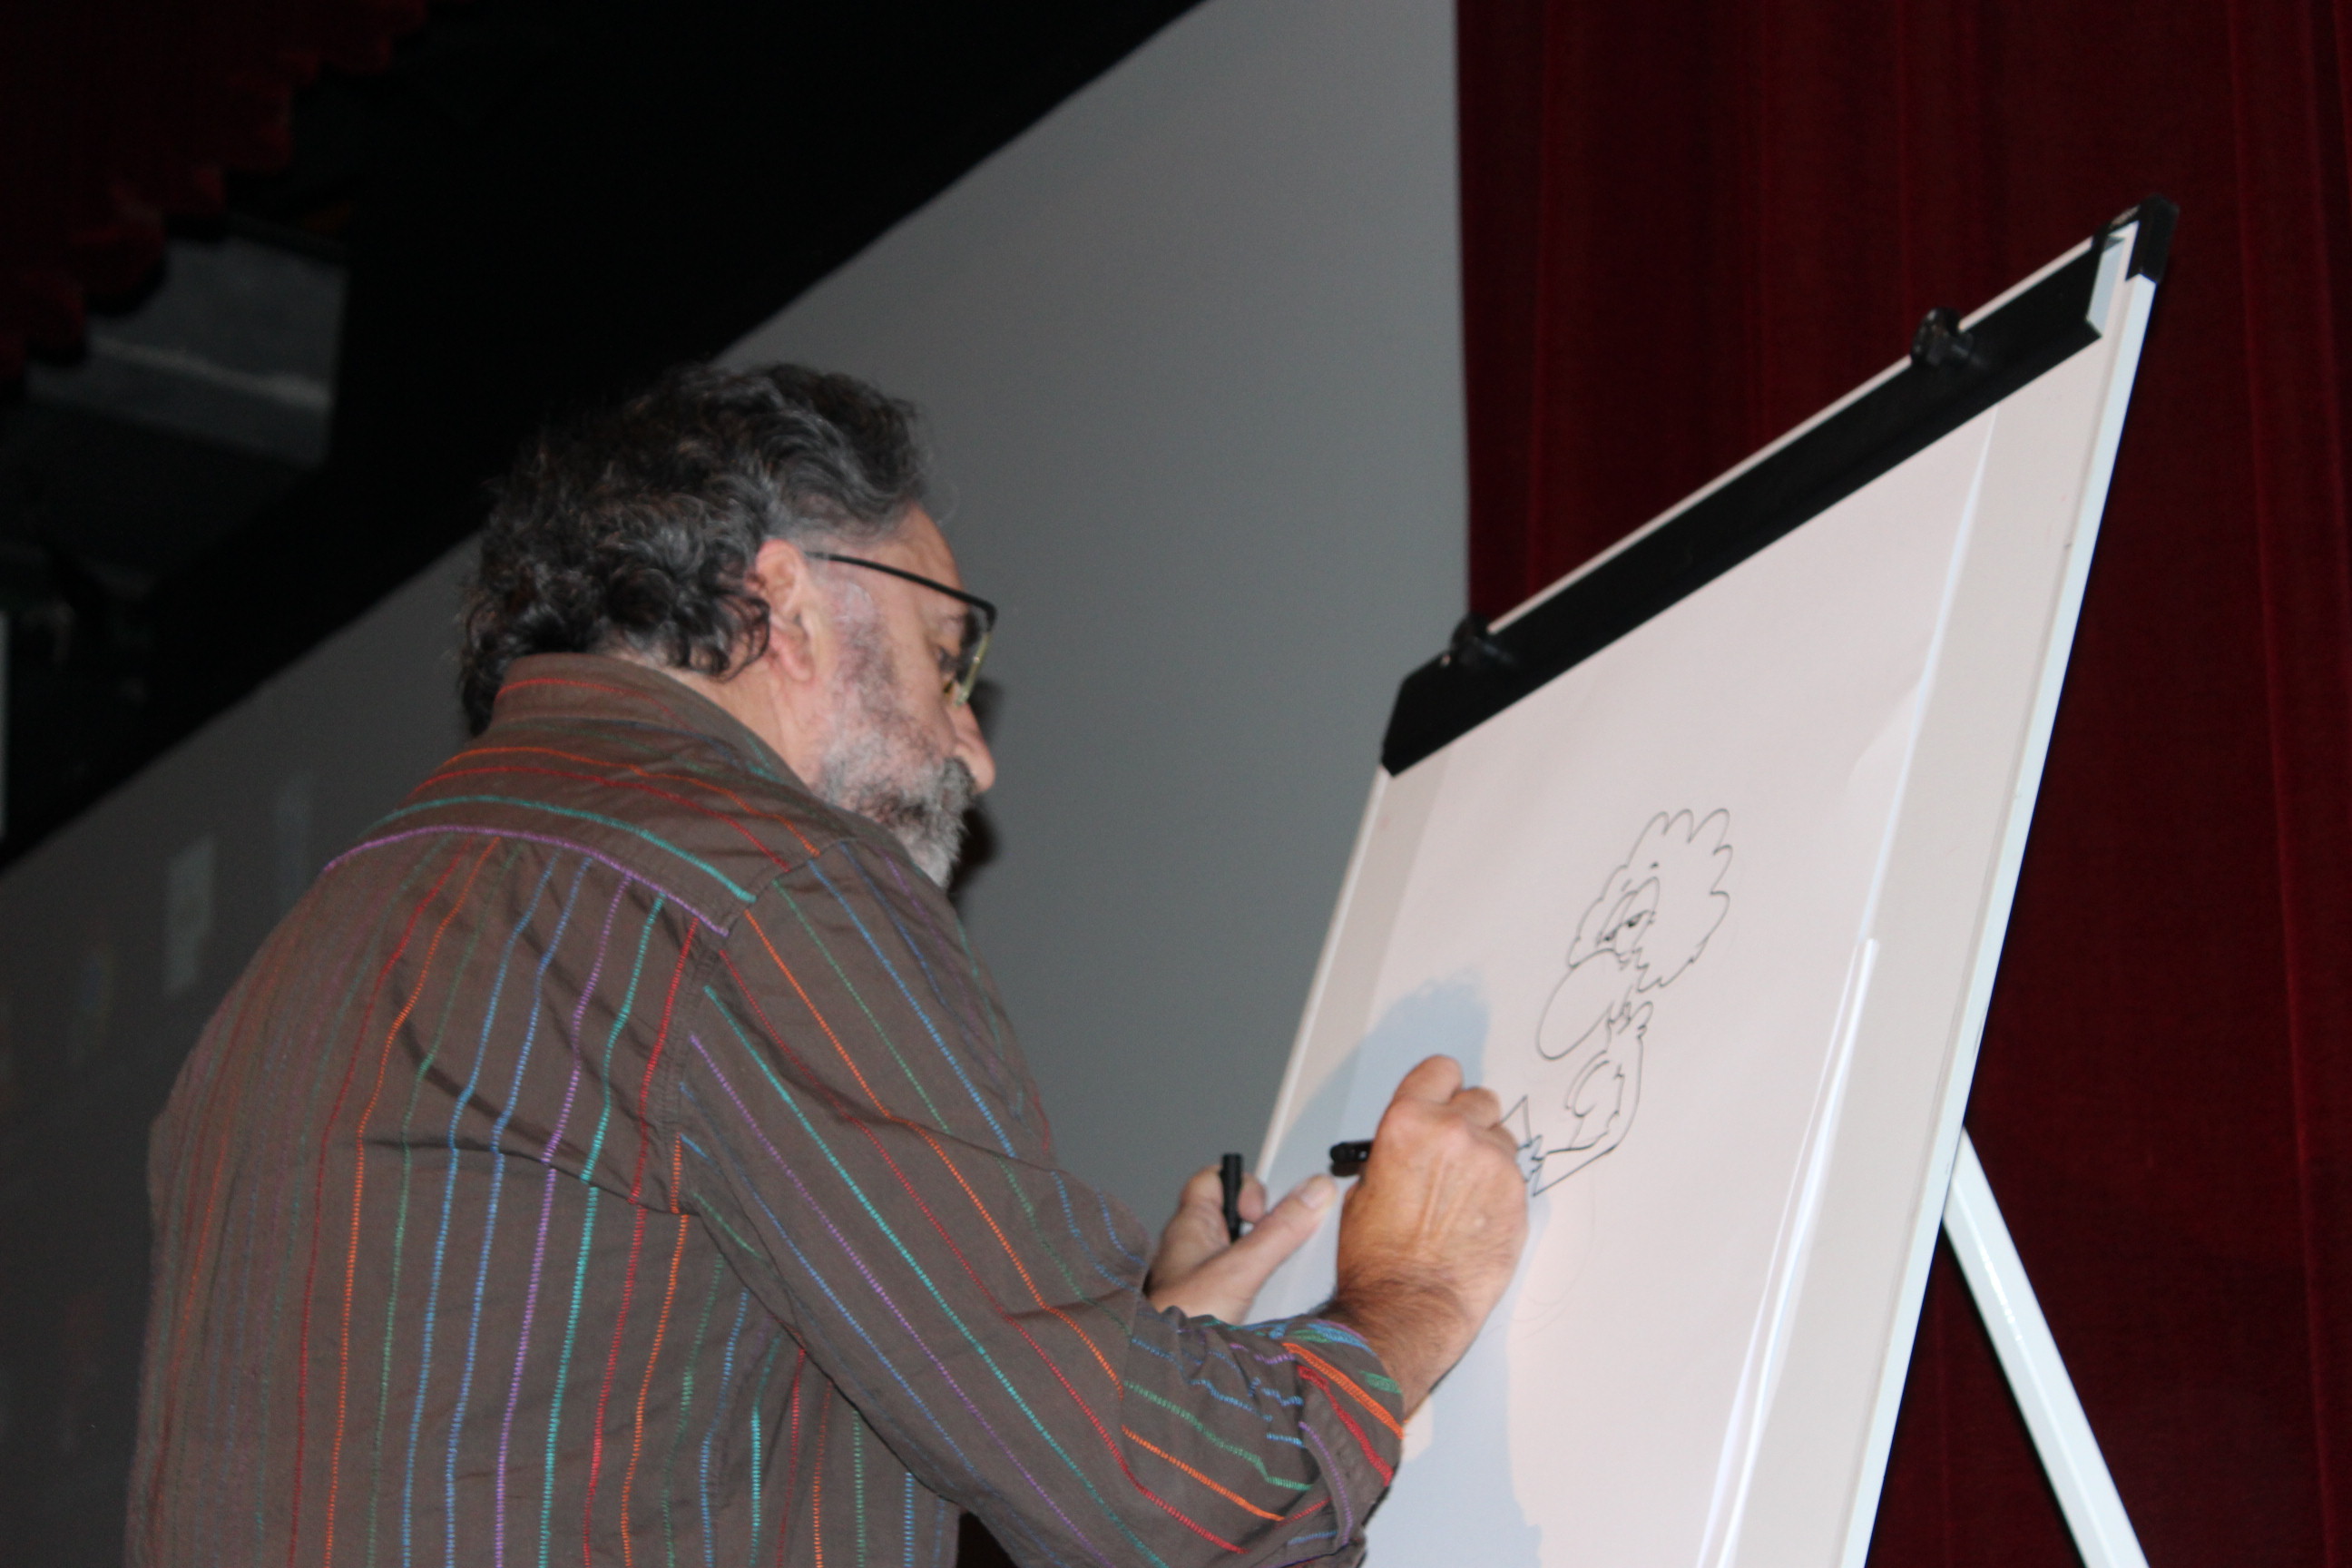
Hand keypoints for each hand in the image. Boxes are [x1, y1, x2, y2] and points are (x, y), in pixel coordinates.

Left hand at [1145, 1165, 1337, 1323]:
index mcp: (1190, 1224)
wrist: (1161, 1371)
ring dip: (1260, 1261)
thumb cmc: (1178, 1320)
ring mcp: (1198, 1276)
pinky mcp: (1207, 1304)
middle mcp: (1191, 1247)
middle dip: (1264, 1227)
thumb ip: (1279, 1231)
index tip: (1263, 1210)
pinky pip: (1237, 1282)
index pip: (1215, 1178)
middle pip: (1234, 1215)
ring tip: (1270, 1280)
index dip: (1244, 1184)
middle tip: (1278, 1244)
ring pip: (1237, 1251)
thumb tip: (1313, 1192)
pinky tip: (1263, 1307)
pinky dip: (1254, 1287)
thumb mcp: (1241, 1270)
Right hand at [1325, 1055, 1528, 1413]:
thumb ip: (1399, 1148)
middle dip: (1468, 1121)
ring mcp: (1493, 1164)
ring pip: (1502, 1138)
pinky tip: (1476, 1216)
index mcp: (1409, 1122)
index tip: (1443, 1095)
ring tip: (1463, 1194)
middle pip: (1480, 1099)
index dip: (1440, 1085)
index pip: (1441, 1070)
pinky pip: (1513, 1176)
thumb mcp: (1365, 1186)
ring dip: (1487, 1157)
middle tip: (1454, 1152)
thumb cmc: (1379, 1258)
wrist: (1410, 1305)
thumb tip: (1418, 1142)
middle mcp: (1455, 1134)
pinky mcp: (1518, 1196)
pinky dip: (1499, 1190)